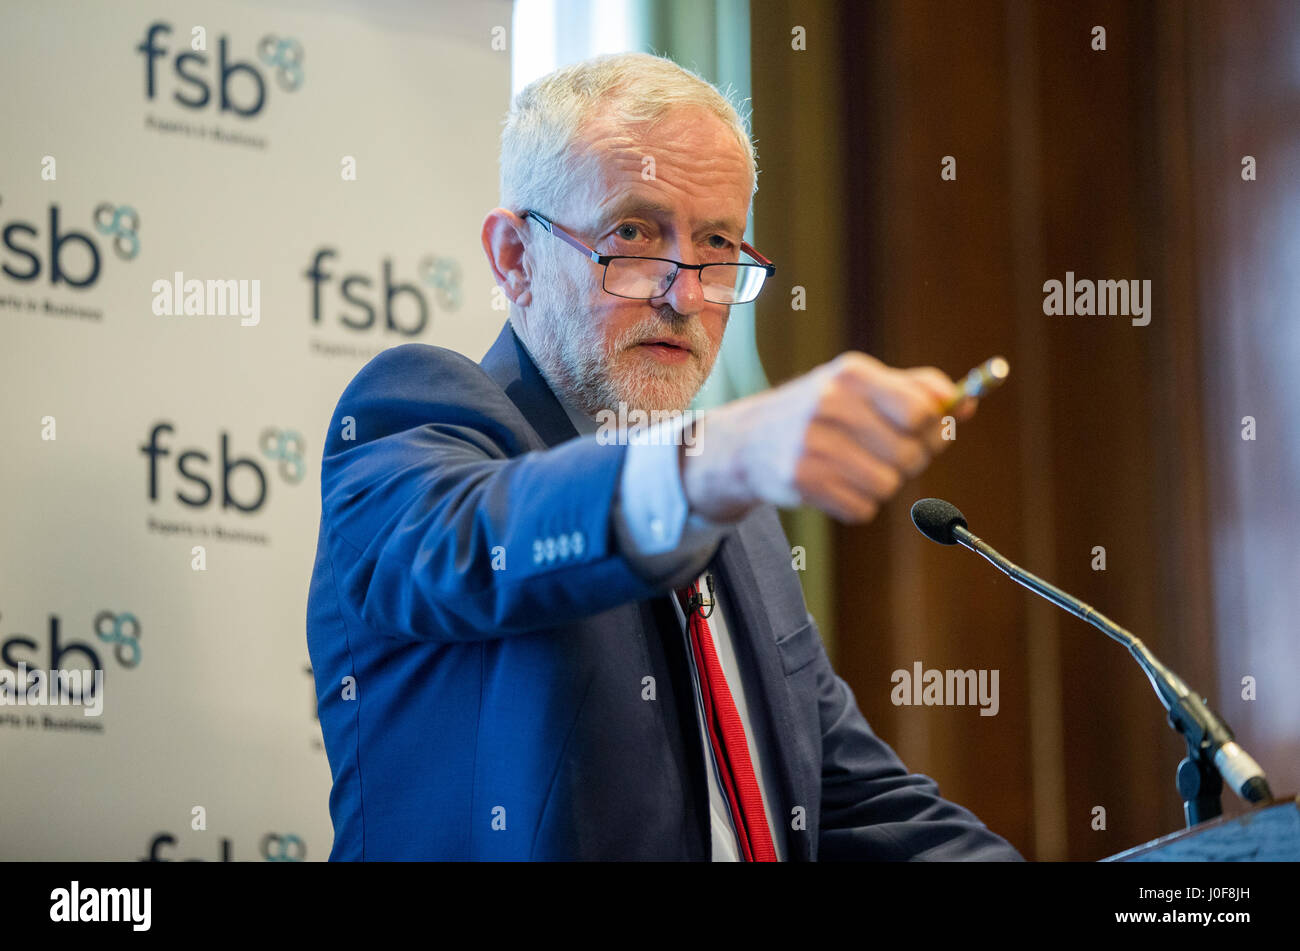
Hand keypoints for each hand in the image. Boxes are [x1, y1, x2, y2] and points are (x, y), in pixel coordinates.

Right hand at [680, 352, 976, 522]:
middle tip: (885, 453)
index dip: (934, 428)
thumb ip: (916, 389)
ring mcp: (812, 443)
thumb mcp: (860, 384)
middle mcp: (830, 404)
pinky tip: (836, 485)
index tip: (925, 431)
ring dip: (881, 484)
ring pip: (888, 485)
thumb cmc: (819, 411)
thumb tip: (966, 404)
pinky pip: (862, 508)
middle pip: (910, 454)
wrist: (747, 441)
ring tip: (855, 468)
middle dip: (908, 461)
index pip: (922, 410)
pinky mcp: (801, 480)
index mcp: (851, 373)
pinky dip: (857, 504)